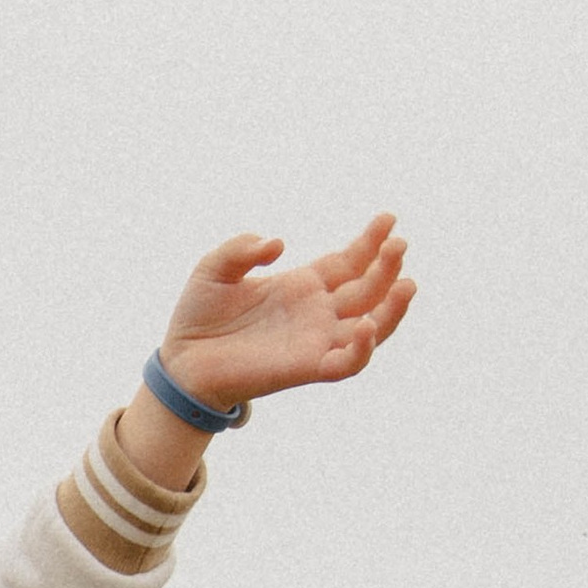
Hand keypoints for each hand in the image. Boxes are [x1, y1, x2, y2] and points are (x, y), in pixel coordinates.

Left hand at [158, 215, 414, 412]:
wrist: (181, 361)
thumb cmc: (198, 316)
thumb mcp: (215, 268)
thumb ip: (242, 249)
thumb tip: (277, 244)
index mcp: (303, 286)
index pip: (350, 262)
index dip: (371, 242)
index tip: (388, 219)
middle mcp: (316, 314)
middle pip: (368, 290)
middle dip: (388, 267)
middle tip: (399, 244)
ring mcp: (315, 341)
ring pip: (371, 327)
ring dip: (392, 308)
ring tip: (406, 283)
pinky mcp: (305, 368)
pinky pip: (345, 364)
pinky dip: (362, 349)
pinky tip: (366, 325)